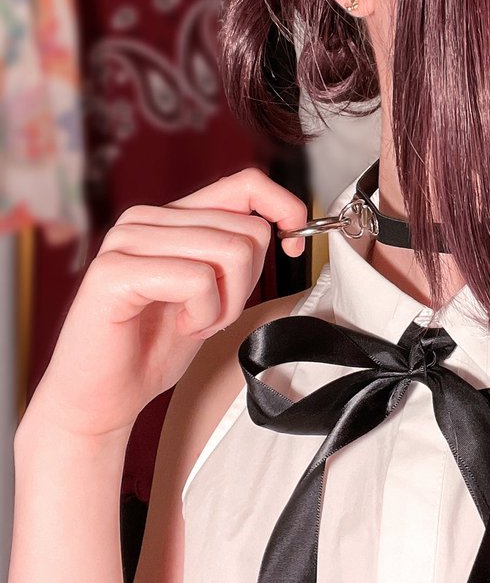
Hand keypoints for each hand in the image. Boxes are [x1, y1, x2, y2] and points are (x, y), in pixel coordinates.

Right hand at [26, 168, 307, 439]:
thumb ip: (235, 252)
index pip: (245, 184)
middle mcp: (145, 218)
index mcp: (171, 216)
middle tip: (212, 315)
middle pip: (247, 229)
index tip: (294, 248)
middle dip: (246, 285)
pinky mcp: (115, 271)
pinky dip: (203, 315)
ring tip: (193, 322)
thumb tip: (286, 225)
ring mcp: (126, 240)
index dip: (284, 208)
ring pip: (230, 252)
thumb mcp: (212, 292)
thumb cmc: (155, 347)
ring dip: (225, 305)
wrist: (103, 398)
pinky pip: (198, 280)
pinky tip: (180, 328)